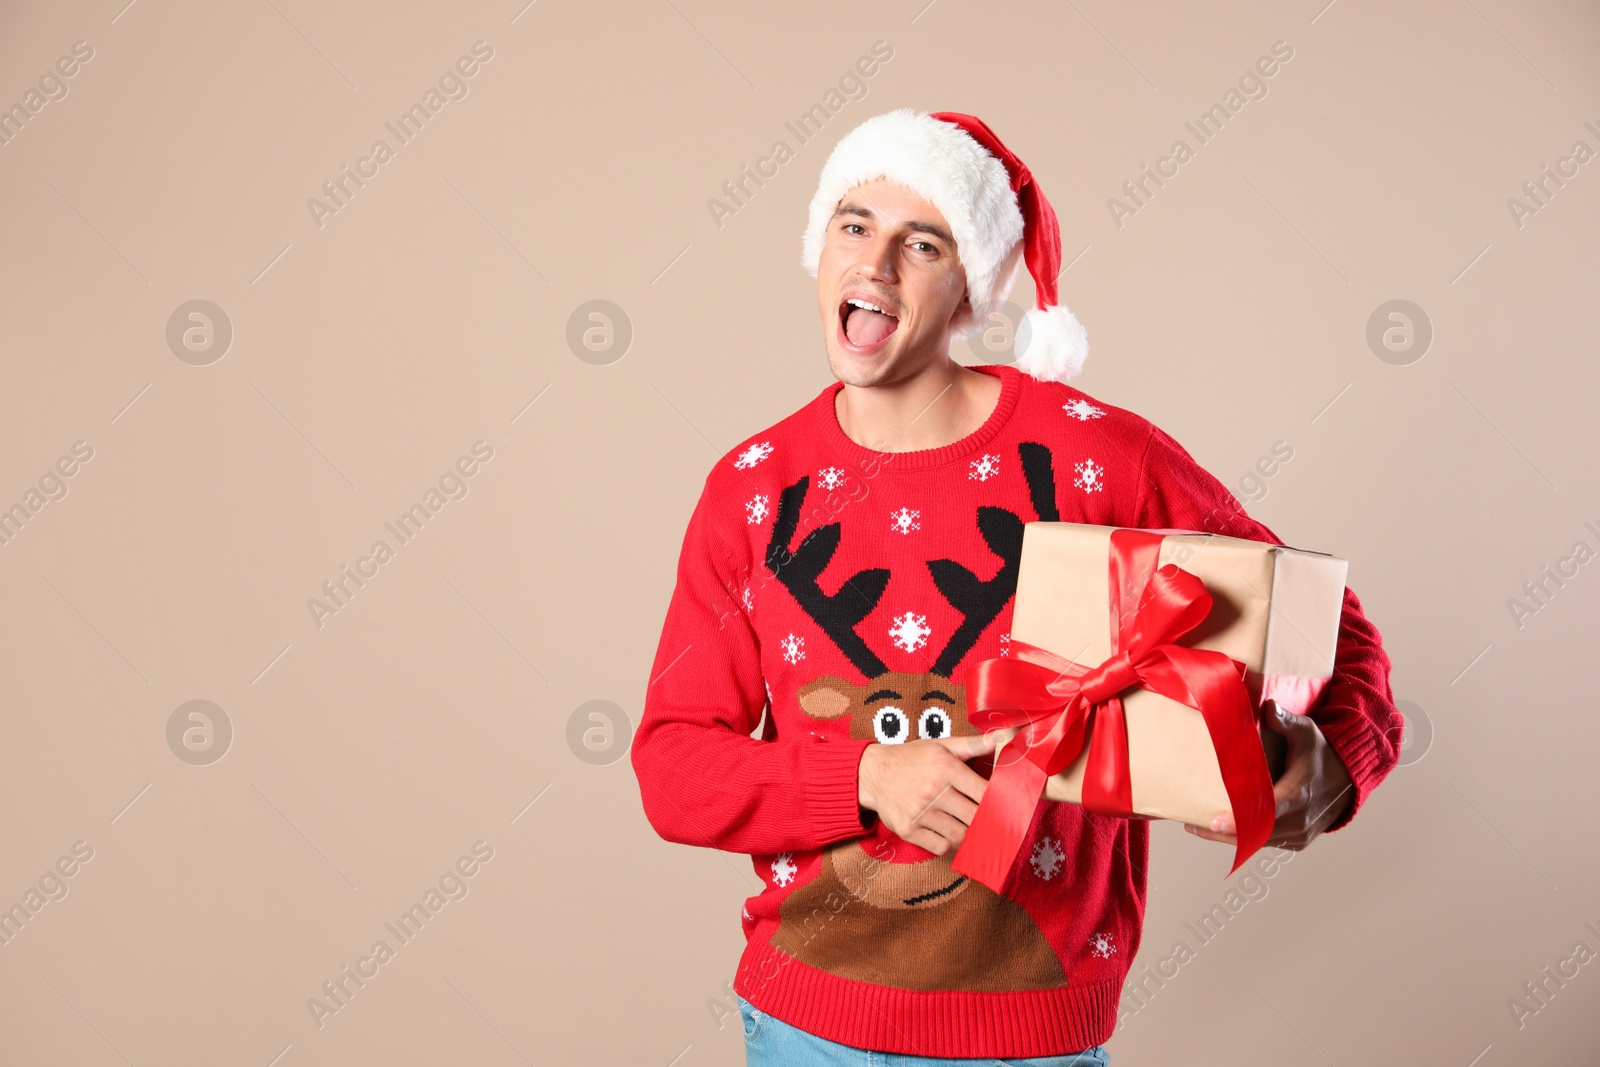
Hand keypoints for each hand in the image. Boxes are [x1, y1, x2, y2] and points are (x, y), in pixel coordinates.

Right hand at [857, 733, 997, 855]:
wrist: (872, 774)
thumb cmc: (910, 759)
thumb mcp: (940, 745)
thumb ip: (972, 744)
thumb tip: (1002, 738)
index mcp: (945, 767)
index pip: (983, 792)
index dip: (999, 803)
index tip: (1006, 808)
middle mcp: (932, 790)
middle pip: (974, 817)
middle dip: (988, 823)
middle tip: (997, 826)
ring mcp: (919, 812)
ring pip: (959, 835)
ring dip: (971, 836)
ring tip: (976, 833)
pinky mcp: (908, 830)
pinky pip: (940, 847)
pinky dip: (950, 845)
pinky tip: (952, 836)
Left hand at [1186, 700, 1353, 850]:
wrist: (1349, 778)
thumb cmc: (1323, 753)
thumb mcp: (1307, 732)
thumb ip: (1286, 722)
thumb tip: (1268, 707)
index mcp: (1300, 795)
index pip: (1266, 813)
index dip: (1239, 820)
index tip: (1214, 822)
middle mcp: (1301, 821)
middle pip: (1257, 834)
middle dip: (1223, 833)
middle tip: (1192, 825)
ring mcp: (1300, 834)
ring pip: (1260, 843)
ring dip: (1230, 839)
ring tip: (1198, 828)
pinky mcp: (1298, 841)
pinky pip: (1268, 843)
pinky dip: (1246, 839)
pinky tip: (1222, 832)